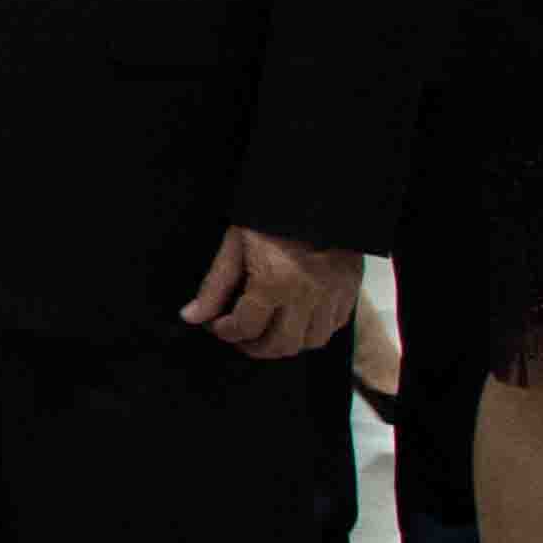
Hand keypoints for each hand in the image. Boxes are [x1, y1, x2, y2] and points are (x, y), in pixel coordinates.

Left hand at [180, 223, 357, 358]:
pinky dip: (313, 331)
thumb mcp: (235, 245)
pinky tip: (296, 321)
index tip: (216, 324)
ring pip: (310, 342)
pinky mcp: (350, 290)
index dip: (224, 331)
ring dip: (286, 344)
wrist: (317, 195)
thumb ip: (214, 285)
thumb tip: (192, 316)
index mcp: (274, 283)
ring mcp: (332, 296)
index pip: (245, 327)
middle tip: (239, 335)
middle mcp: (307, 296)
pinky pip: (333, 327)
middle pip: (280, 345)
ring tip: (267, 331)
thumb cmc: (269, 218)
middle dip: (254, 346)